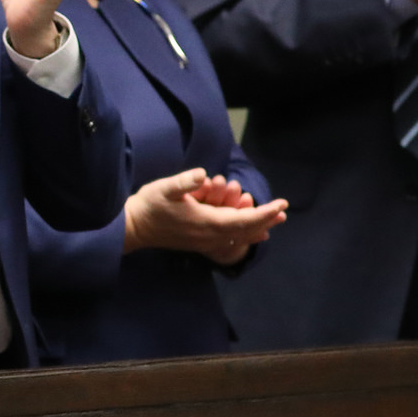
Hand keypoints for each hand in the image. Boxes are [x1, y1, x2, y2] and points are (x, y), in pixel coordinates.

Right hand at [121, 167, 287, 264]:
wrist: (134, 227)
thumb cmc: (149, 205)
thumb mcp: (164, 188)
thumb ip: (185, 182)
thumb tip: (204, 174)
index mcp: (206, 222)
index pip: (243, 219)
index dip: (264, 212)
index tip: (282, 205)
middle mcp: (210, 236)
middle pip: (246, 231)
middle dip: (265, 220)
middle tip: (283, 213)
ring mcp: (205, 242)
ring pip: (239, 237)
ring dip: (257, 228)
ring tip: (273, 222)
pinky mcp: (200, 243)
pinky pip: (230, 242)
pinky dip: (245, 237)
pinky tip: (251, 236)